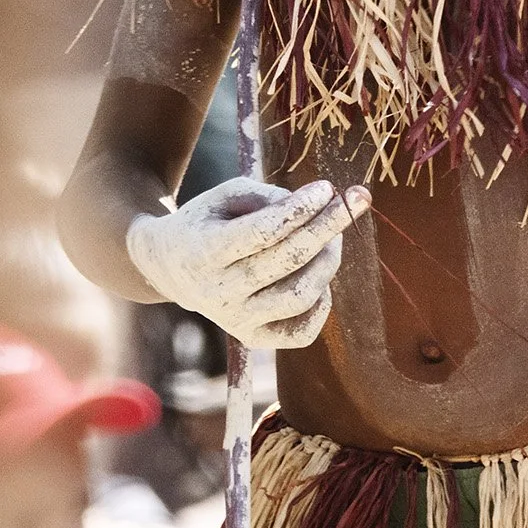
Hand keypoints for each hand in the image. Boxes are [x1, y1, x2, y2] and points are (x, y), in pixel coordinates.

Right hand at [125, 176, 368, 348]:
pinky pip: (302, 330)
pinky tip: (319, 275)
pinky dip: (322, 302)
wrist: (171, 268)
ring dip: (328, 261)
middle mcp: (218, 293)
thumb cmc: (207, 222)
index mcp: (204, 252)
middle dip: (327, 226)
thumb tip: (314, 208)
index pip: (262, 232)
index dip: (299, 209)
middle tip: (355, 201)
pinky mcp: (253, 338)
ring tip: (334, 238)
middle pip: (286, 260)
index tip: (326, 188)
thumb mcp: (225, 196)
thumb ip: (266, 196)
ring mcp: (236, 321)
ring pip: (300, 295)